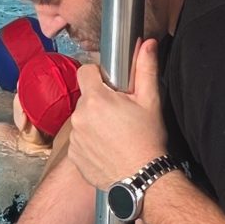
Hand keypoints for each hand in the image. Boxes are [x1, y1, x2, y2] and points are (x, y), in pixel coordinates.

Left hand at [68, 38, 166, 192]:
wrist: (142, 179)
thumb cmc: (148, 140)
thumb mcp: (151, 101)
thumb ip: (146, 68)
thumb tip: (146, 43)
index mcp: (95, 99)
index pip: (85, 72)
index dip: (99, 76)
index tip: (112, 86)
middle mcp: (79, 117)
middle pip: (85, 97)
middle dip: (99, 101)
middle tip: (121, 114)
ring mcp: (74, 138)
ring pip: (82, 119)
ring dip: (94, 122)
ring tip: (116, 134)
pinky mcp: (74, 156)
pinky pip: (79, 140)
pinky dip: (90, 141)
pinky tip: (108, 148)